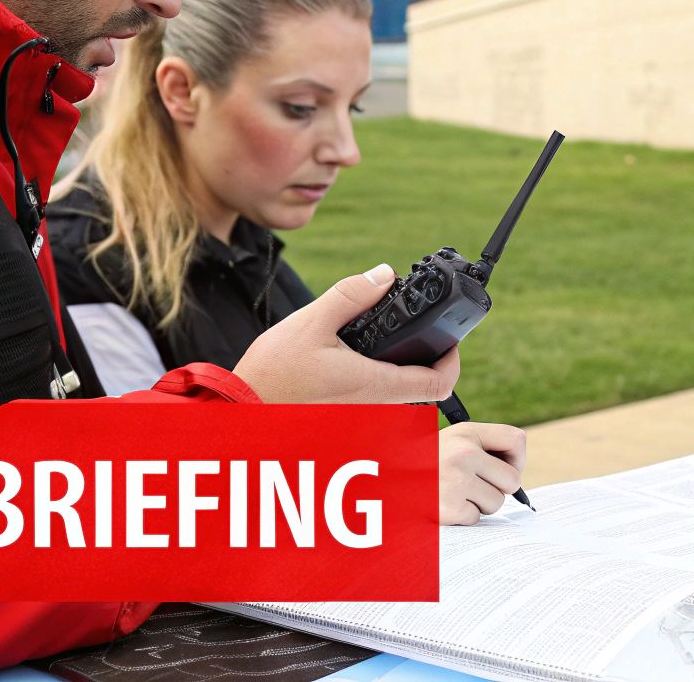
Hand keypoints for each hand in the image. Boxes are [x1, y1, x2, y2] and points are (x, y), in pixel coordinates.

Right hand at [232, 264, 459, 403]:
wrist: (241, 413)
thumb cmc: (272, 376)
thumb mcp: (311, 323)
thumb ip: (350, 295)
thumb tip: (384, 274)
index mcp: (374, 385)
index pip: (439, 383)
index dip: (452, 359)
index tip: (448, 337)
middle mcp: (374, 407)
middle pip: (421, 387)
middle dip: (424, 355)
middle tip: (416, 327)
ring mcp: (359, 417)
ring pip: (397, 392)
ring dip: (398, 365)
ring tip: (380, 336)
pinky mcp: (343, 417)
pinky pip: (373, 398)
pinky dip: (374, 375)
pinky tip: (352, 355)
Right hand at [438, 421, 526, 524]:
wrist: (389, 479)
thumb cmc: (428, 461)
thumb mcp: (454, 440)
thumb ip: (486, 447)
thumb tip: (517, 478)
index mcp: (466, 433)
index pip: (516, 439)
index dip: (516, 458)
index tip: (504, 465)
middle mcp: (463, 455)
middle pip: (512, 481)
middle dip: (497, 487)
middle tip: (473, 483)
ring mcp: (456, 483)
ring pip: (496, 503)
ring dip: (480, 503)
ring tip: (456, 491)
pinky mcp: (449, 509)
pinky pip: (476, 518)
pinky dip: (464, 515)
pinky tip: (446, 502)